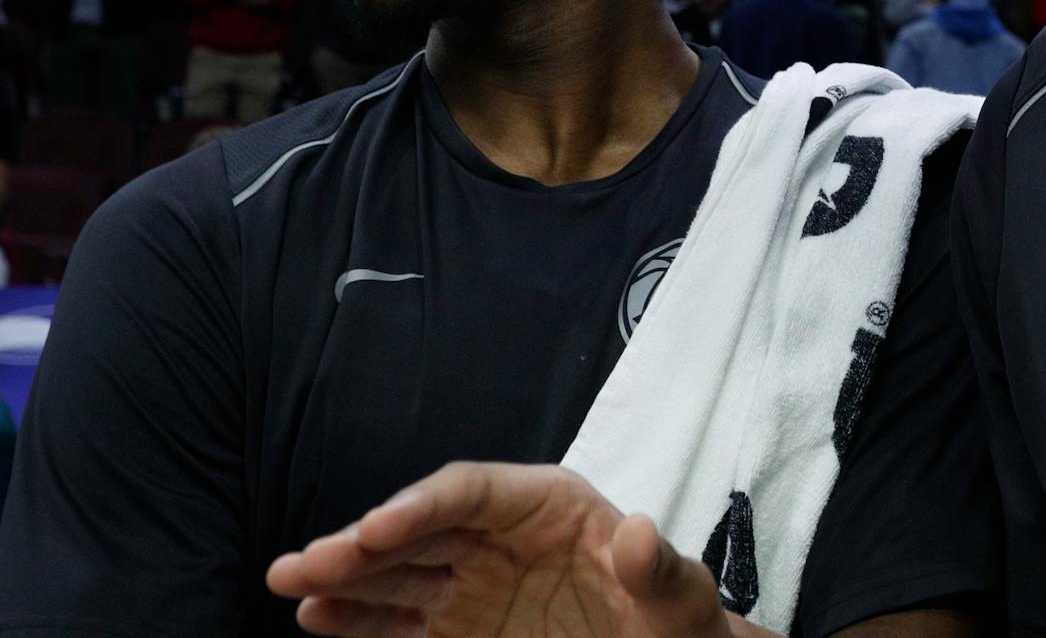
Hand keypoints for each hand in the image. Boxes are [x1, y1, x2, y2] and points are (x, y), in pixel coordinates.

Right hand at [267, 461, 758, 637]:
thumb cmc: (681, 625)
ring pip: (400, 571)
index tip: (374, 529)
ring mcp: (478, 582)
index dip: (421, 505)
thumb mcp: (684, 601)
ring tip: (292, 585)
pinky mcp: (463, 627)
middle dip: (364, 542)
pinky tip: (319, 618)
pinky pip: (402, 620)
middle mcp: (503, 535)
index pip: (474, 490)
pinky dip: (360, 619)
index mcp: (552, 505)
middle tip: (306, 564)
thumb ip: (662, 572)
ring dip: (346, 577)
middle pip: (423, 527)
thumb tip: (637, 532)